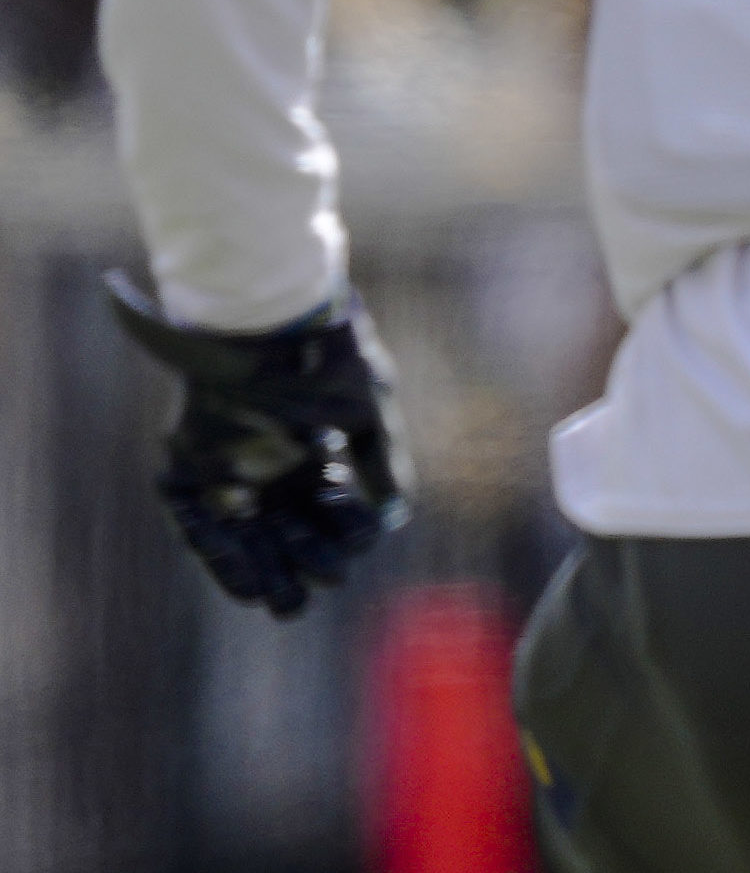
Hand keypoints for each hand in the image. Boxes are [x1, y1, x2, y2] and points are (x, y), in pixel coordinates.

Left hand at [104, 272, 404, 618]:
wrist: (270, 314)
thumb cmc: (327, 356)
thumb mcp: (369, 410)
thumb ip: (381, 464)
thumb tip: (394, 520)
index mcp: (317, 458)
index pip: (331, 518)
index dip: (343, 530)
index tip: (344, 504)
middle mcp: (272, 472)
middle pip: (288, 538)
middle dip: (304, 566)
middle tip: (314, 581)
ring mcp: (230, 471)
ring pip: (245, 541)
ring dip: (262, 574)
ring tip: (277, 601)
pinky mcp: (189, 466)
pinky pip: (197, 524)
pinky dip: (219, 554)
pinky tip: (243, 579)